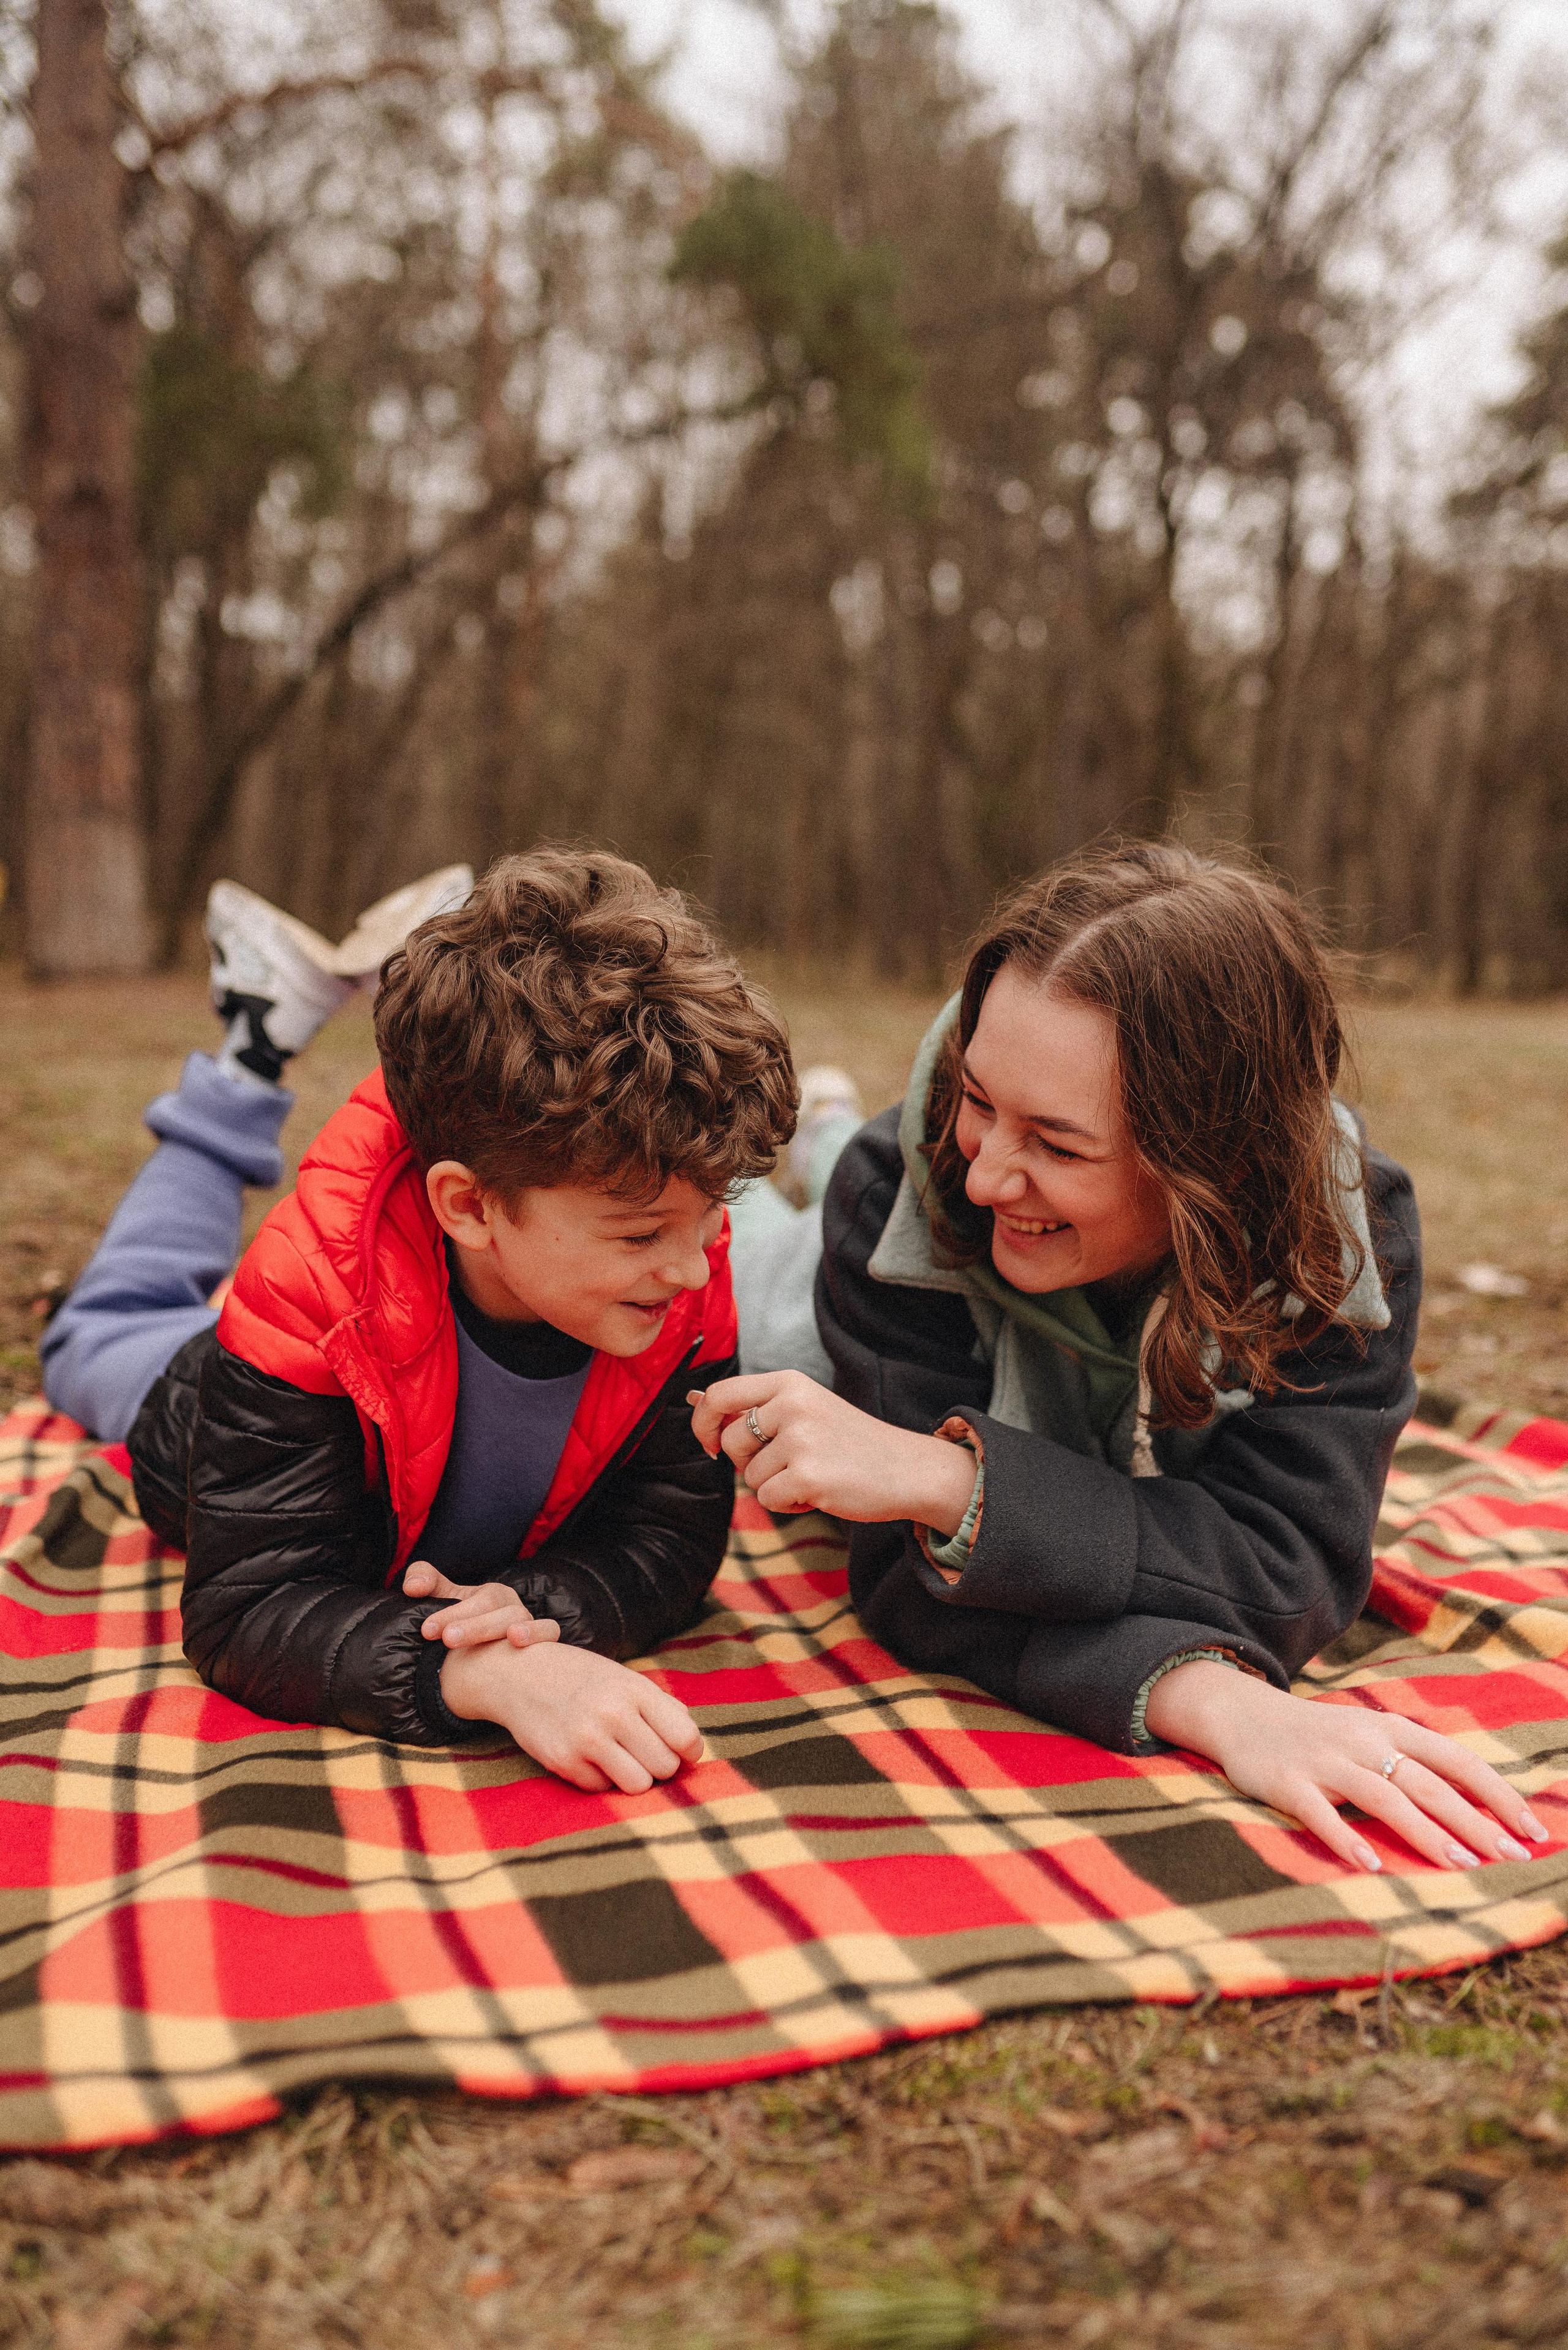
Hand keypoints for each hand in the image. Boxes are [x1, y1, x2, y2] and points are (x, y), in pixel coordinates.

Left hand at [402, 1560, 560, 1650]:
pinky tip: (517, 1642)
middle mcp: (510, 1605)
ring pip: (516, 1618)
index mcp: (488, 1595)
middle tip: (446, 1638)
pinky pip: (549, 1630)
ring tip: (477, 1639)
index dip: (449, 1611)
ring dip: (494, 1627)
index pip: (468, 1596)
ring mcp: (528, 1621)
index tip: (426, 1631)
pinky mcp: (545, 1639)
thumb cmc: (465, 1632)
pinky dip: (537, 1632)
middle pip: (491, 1605)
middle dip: (469, 1623)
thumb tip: (413, 1587)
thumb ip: (424, 1584)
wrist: (492, 1665)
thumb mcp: (443, 1604)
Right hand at [438, 1639, 704, 1794]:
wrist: (519, 1674)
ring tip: (621, 1758)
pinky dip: (600, 1779)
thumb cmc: (581, 1677)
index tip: (681, 1751)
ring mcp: (585, 1739)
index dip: (689, 1751)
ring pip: (638, 1785)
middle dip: (660, 1765)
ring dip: (634, 1777)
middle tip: (643, 1753)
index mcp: (635, 1689)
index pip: (686, 1737)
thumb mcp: (624, 1678)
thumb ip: (662, 1706)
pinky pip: (602, 1790)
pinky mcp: (562, 1761)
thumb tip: (692, 1745)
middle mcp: (612, 1713)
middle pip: (665, 1767)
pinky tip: (588, 1756)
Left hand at [688, 1370, 976, 1532]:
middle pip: (731, 1440)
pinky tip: (816, 1494)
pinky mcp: (808, 1476)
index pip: (721, 1393)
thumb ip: (758, 1408)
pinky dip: (787, 1505)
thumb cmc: (850, 1443)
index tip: (712, 1443)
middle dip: (746, 1462)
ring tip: (811, 1476)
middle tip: (785, 1464)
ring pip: (749, 1475)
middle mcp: (792, 1405)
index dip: (704, 1421)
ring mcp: (801, 1440)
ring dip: (773, 1485)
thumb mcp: (806, 1408)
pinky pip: (767, 1499)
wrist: (907, 1469)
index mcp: (790, 1383)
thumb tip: (696, 1401)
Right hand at [1145, 1660, 1548, 1871]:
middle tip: (1509, 1857)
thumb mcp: (1371, 1737)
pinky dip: (1347, 1838)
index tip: (1532, 1829)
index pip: (1456, 1759)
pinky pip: (1321, 1813)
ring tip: (1459, 1865)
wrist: (1243, 1715)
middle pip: (1427, 1782)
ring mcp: (1325, 1761)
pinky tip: (1372, 1864)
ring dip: (1424, 1832)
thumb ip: (1414, 1763)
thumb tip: (1476, 1807)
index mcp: (1390, 1729)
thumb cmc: (1320, 1737)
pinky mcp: (1288, 1782)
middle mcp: (1363, 1741)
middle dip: (1473, 1821)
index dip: (1496, 1794)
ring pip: (1383, 1796)